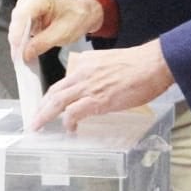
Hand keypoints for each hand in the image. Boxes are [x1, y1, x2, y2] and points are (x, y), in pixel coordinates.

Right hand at [10, 0, 104, 66]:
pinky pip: (19, 27)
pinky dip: (22, 38)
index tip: (17, 49)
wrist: (82, 14)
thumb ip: (42, 44)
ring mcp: (27, 4)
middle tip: (20, 57)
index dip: (17, 32)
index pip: (23, 14)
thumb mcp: (62, 34)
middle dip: (17, 39)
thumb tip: (25, 54)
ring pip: (16, 24)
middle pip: (17, 20)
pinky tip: (26, 47)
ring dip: (19, 39)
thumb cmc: (76, 18)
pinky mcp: (26, 13)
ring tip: (23, 54)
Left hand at [33, 42, 173, 131]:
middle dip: (42, 106)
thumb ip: (99, 71)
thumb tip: (97, 85)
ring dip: (45, 116)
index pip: (63, 80)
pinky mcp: (98, 99)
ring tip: (39, 126)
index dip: (52, 94)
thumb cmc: (141, 64)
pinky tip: (69, 129)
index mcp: (87, 62)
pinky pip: (74, 113)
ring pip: (57, 102)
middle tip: (35, 118)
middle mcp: (83, 72)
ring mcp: (89, 86)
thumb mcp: (111, 62)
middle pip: (54, 91)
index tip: (48, 103)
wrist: (154, 63)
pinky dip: (68, 122)